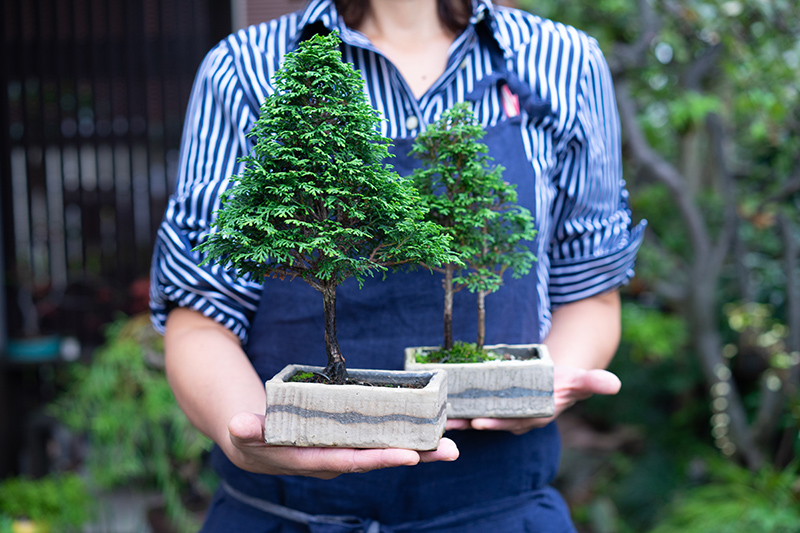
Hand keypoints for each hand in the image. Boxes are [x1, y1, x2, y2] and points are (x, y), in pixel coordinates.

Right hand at [225, 412, 459, 478]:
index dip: (379, 458)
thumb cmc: (252, 436)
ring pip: (386, 451)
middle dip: (415, 455)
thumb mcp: (246, 432)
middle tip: (450, 450)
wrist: (255, 446)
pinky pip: (381, 441)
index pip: (351, 461)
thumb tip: (238, 424)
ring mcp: (346, 452)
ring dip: (420, 449)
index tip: (408, 455)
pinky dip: (407, 438)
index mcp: (314, 459)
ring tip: (452, 445)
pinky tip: (431, 432)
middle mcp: (336, 460)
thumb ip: (246, 429)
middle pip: (380, 459)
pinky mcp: (350, 443)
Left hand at [445, 365, 620, 434]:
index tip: (480, 423)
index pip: (513, 423)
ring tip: (437, 416)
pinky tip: (438, 403)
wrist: (554, 378)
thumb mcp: (580, 379)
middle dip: (469, 423)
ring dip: (458, 417)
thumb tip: (615, 384)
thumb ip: (594, 382)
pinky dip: (457, 405)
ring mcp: (501, 412)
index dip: (497, 423)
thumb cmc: (566, 381)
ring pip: (477, 416)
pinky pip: (472, 406)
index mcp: (533, 417)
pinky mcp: (490, 402)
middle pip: (489, 422)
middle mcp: (514, 418)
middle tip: (448, 422)